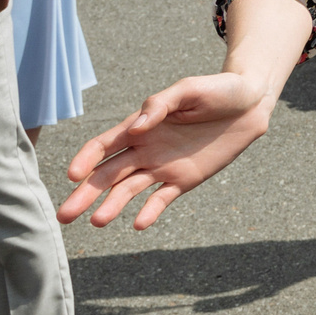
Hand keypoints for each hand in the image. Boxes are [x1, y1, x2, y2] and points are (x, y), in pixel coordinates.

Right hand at [57, 73, 277, 230]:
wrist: (251, 104)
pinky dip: (150, 211)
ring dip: (112, 206)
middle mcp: (145, 149)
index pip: (103, 146)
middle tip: (65, 216)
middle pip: (107, 174)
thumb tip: (138, 127)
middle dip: (85, 194)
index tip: (73, 175)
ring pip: (129, 190)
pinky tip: (139, 224)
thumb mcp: (188, 89)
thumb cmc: (217, 90)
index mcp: (139, 126)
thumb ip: (161, 105)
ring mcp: (163, 166)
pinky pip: (162, 198)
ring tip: (98, 222)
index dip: (86, 160)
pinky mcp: (184, 179)